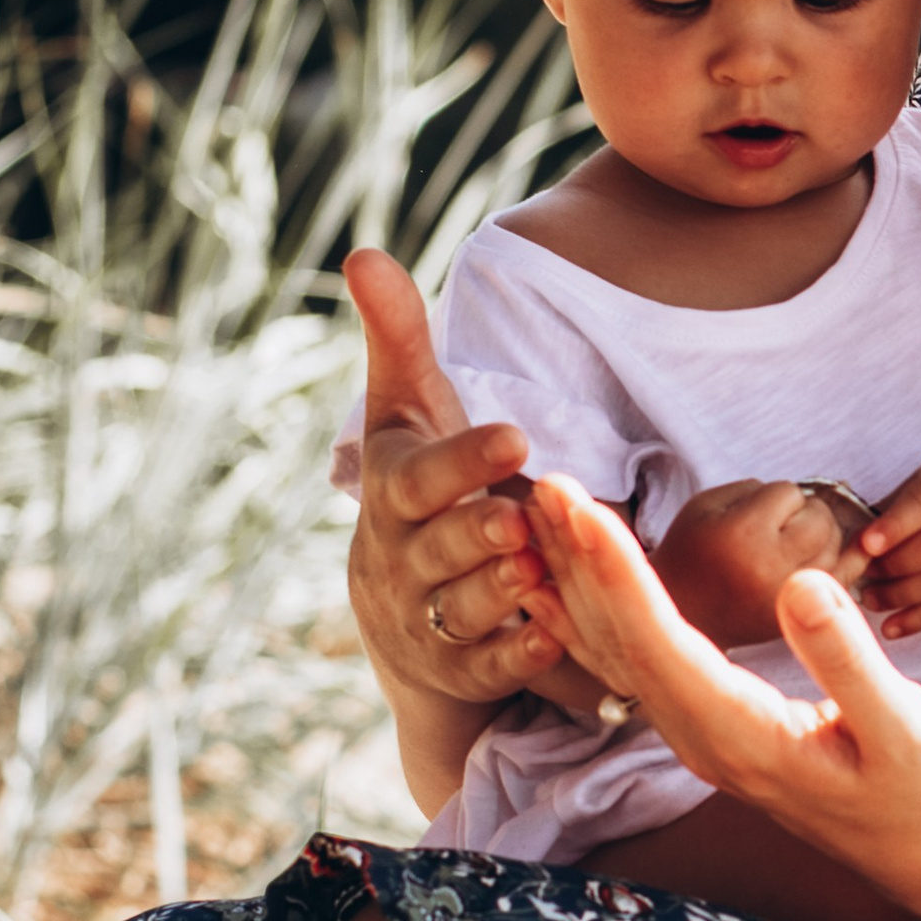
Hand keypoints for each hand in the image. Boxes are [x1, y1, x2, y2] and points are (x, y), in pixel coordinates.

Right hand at [343, 247, 558, 707]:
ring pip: (463, 610)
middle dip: (479, 532)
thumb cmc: (417, 483)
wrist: (399, 606)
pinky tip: (556, 639)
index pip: (416, 476)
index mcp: (390, 492)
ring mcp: (427, 618)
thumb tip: (363, 252)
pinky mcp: (460, 669)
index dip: (461, 459)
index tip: (516, 433)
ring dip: (504, 592)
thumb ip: (396, 338)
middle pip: (440, 547)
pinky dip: (520, 655)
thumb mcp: (406, 412)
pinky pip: (489, 668)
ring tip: (544, 571)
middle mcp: (401, 558)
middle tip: (521, 515)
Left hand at [524, 478, 920, 920]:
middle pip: (621, 644)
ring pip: (618, 653)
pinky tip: (567, 581)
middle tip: (543, 486)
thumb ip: (849, 660)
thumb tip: (799, 582)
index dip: (620, 577)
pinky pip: (635, 663)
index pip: (662, 646)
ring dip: (579, 581)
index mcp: (744, 737)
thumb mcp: (906, 727)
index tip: (585, 514)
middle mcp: (703, 739)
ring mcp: (699, 735)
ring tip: (543, 513)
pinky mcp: (708, 724)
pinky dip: (597, 613)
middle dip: (580, 563)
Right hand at [652, 479, 864, 645]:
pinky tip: (849, 549)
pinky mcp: (800, 616)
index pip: (789, 493)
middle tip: (783, 524)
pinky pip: (846, 580)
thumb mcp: (707, 505)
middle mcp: (771, 568)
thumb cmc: (692, 551)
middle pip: (820, 519)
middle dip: (806, 512)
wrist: (682, 614)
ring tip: (795, 541)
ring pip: (836, 546)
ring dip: (823, 535)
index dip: (776, 496)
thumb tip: (809, 494)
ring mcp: (790, 596)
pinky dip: (851, 560)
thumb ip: (755, 488)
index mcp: (743, 535)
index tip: (758, 511)